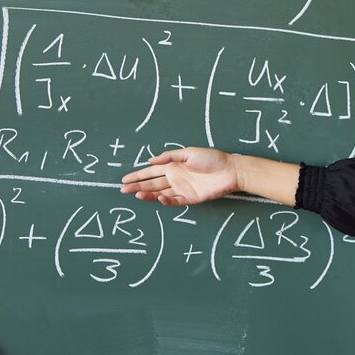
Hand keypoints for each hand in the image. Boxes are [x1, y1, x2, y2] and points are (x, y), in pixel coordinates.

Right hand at [120, 147, 240, 206]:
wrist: (231, 170)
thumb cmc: (212, 159)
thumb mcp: (189, 152)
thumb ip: (169, 156)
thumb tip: (151, 160)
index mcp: (173, 166)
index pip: (151, 172)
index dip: (138, 175)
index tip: (124, 180)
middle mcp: (175, 178)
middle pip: (152, 184)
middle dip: (137, 186)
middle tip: (123, 190)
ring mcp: (182, 189)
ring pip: (160, 193)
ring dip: (148, 194)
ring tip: (136, 194)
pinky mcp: (190, 198)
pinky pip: (174, 201)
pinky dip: (165, 201)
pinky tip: (158, 198)